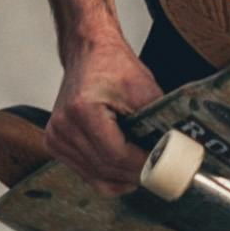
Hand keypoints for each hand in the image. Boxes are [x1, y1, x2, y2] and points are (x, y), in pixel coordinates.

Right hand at [47, 24, 167, 190]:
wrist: (88, 53)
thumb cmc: (112, 65)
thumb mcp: (144, 89)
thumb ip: (157, 121)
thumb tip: (175, 151)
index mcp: (82, 110)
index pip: (115, 154)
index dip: (141, 165)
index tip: (162, 167)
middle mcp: (63, 126)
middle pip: (105, 168)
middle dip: (135, 173)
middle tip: (160, 172)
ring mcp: (55, 137)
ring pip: (95, 176)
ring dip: (122, 177)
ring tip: (144, 169)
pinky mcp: (54, 143)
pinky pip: (85, 173)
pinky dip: (107, 175)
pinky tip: (124, 169)